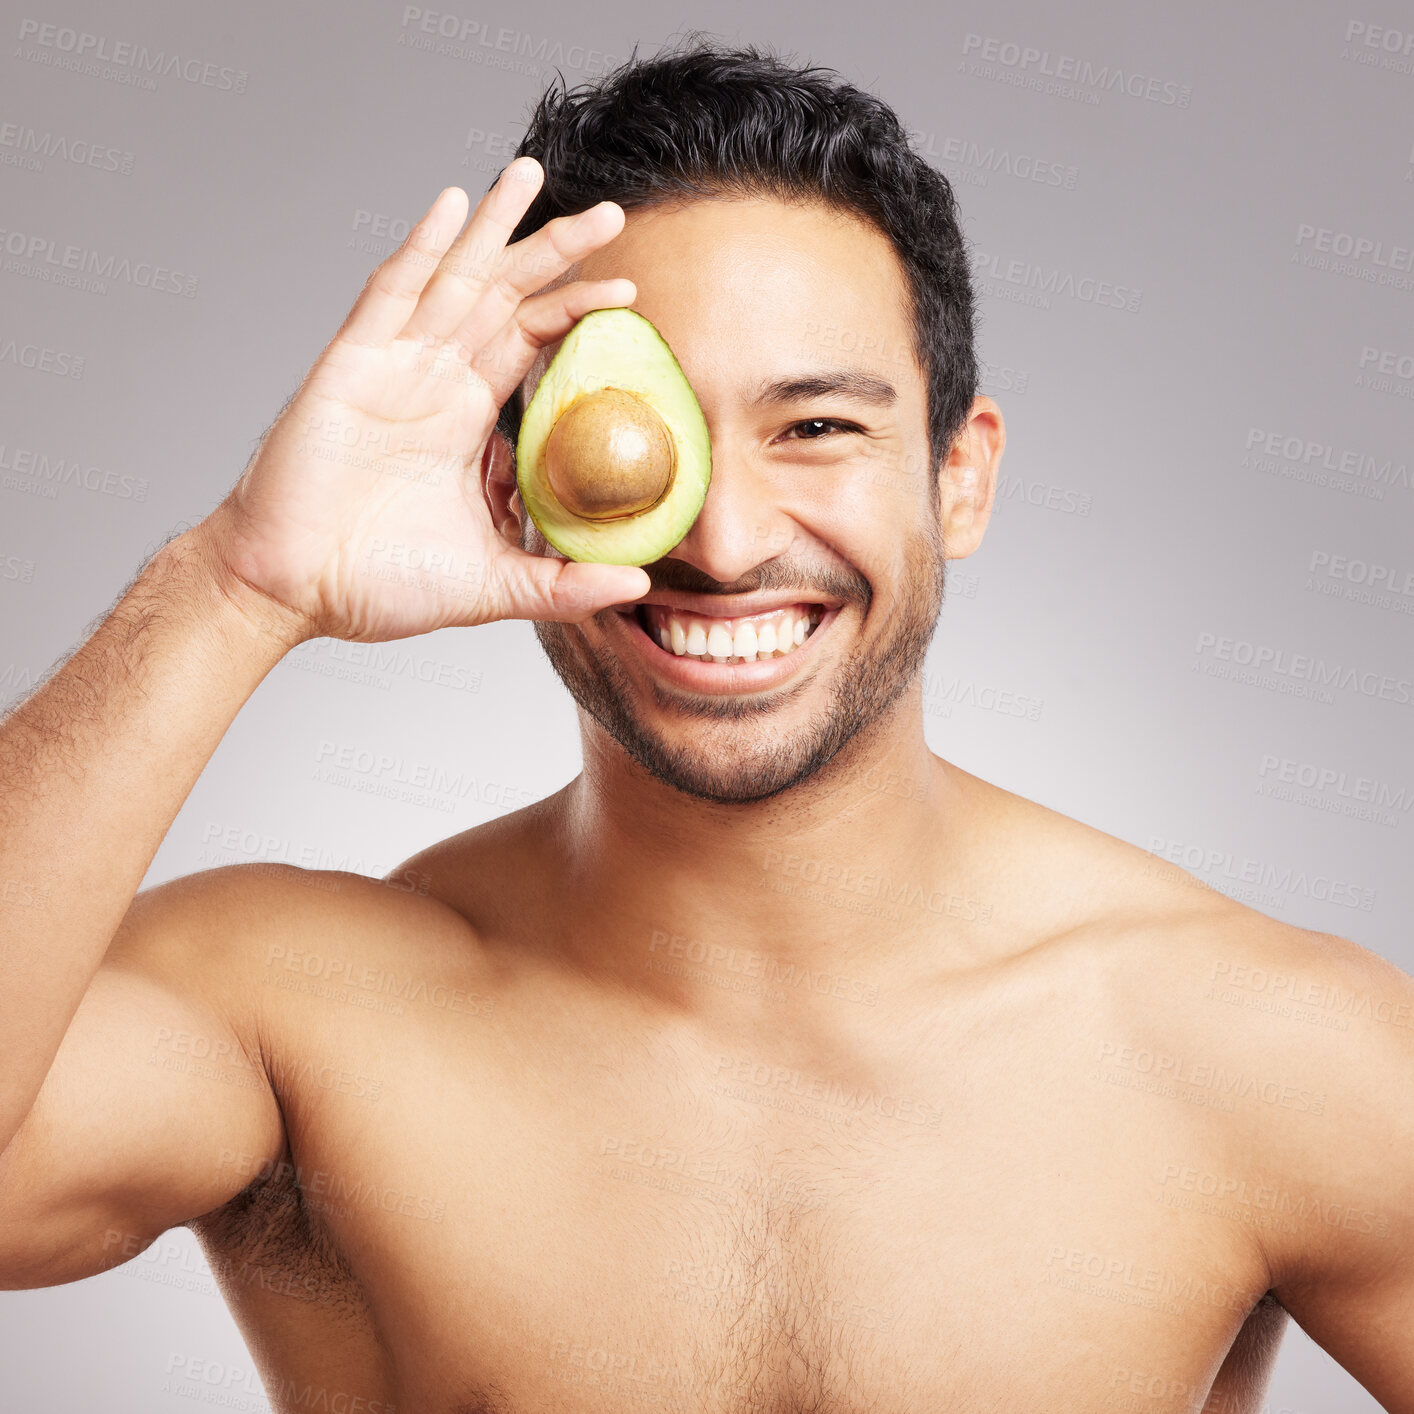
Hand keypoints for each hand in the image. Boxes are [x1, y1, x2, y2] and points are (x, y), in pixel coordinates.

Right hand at [194, 158, 650, 644]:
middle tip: (610, 211)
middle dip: (555, 251)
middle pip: (505, 296)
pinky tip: (450, 207)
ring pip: (453, 279)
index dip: (576, 312)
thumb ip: (561, 583)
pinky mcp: (350, 368)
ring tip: (530, 173)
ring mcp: (392, 368)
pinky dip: (420, 250)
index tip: (629, 292)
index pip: (533, 345)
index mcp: (466, 419)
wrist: (291, 591)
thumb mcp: (492, 586)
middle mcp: (434, 381)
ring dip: (493, 227)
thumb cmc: (377, 584)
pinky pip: (390, 296)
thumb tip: (635, 581)